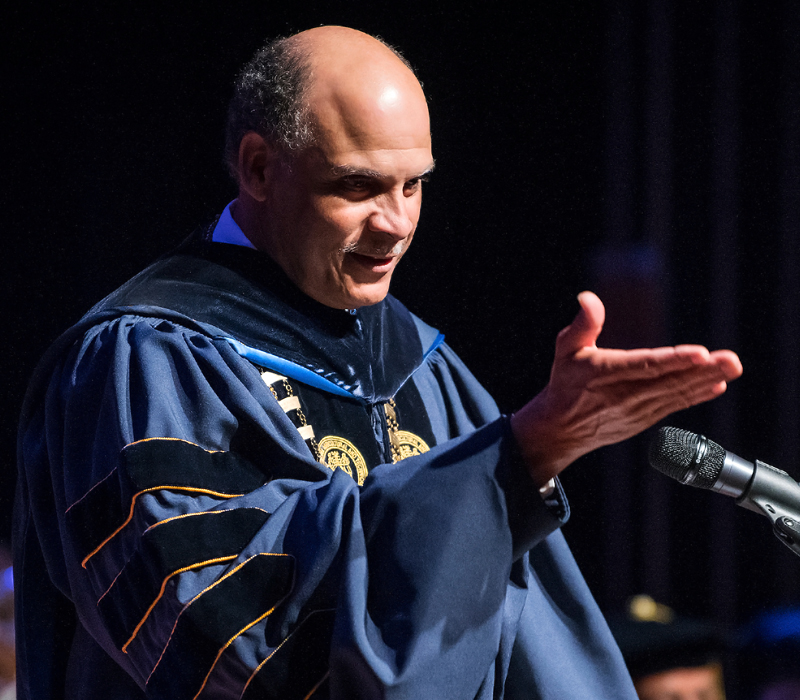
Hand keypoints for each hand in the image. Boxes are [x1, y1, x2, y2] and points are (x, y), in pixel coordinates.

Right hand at [510, 291, 742, 486]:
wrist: (561, 429)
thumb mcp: (566, 349)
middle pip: (669, 381)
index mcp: (604, 374)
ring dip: (706, 381)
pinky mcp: (645, 418)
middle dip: (703, 370)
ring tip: (731, 368)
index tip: (700, 353)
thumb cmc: (566, 382)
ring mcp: (637, 410)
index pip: (644, 366)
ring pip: (676, 393)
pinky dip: (696, 396)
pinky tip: (715, 386)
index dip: (674, 360)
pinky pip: (674, 405)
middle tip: (731, 360)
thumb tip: (588, 298)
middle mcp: (624, 394)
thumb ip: (583, 324)